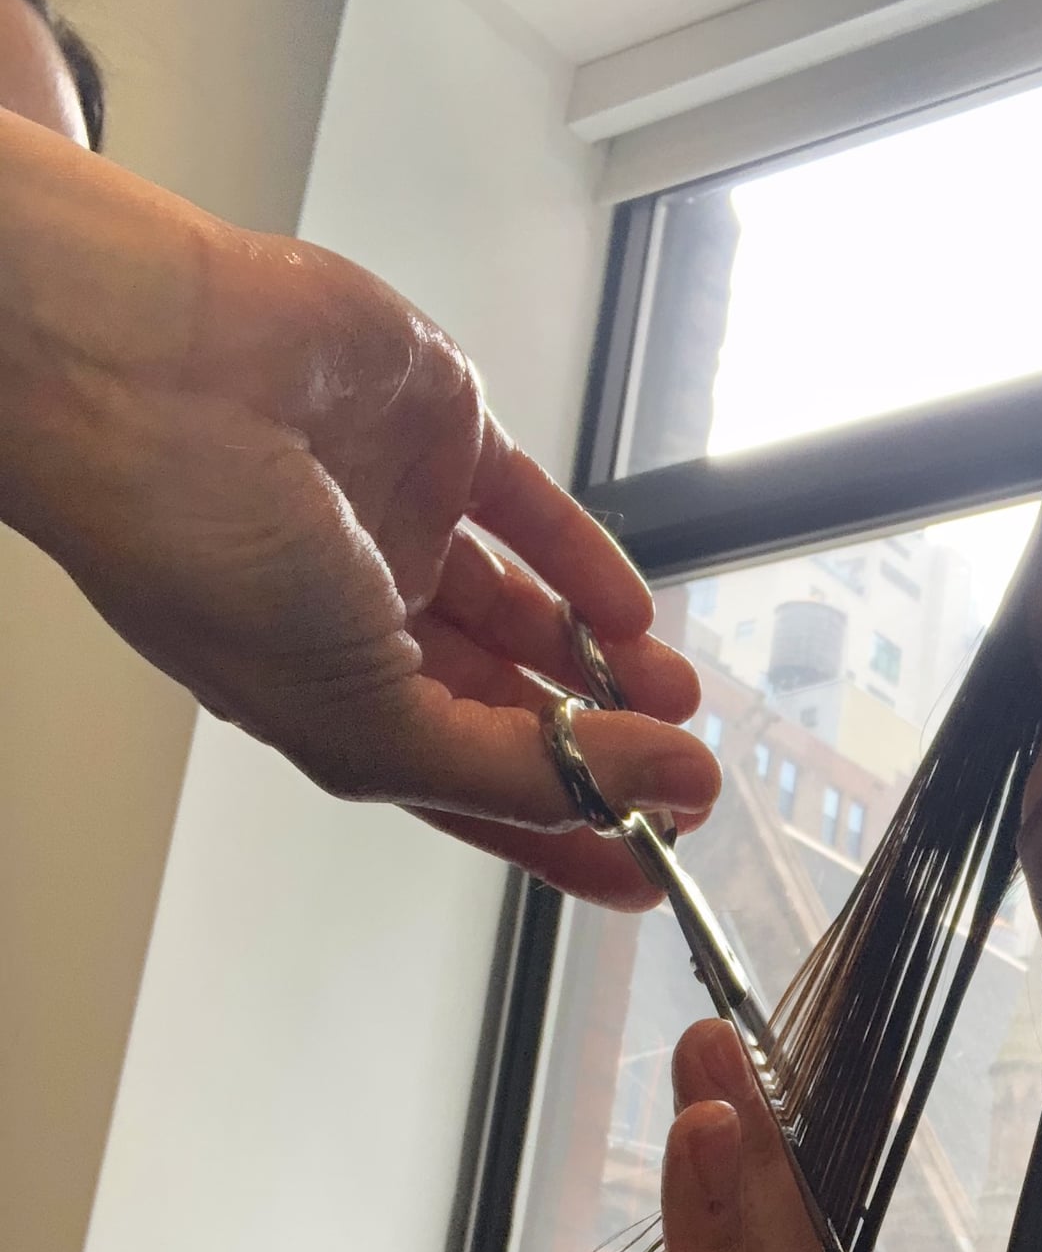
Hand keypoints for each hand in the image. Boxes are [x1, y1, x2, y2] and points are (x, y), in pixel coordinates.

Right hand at [0, 110, 715, 908]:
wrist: (146, 378)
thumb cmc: (198, 551)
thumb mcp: (368, 715)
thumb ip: (521, 766)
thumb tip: (662, 789)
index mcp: (326, 701)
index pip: (468, 789)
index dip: (560, 833)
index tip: (644, 872)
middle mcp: (365, 621)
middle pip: (511, 705)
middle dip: (602, 747)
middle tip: (685, 781)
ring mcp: (402, 524)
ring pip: (532, 613)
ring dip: (609, 664)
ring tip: (679, 702)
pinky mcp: (438, 437)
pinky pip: (533, 513)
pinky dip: (588, 564)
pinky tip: (634, 618)